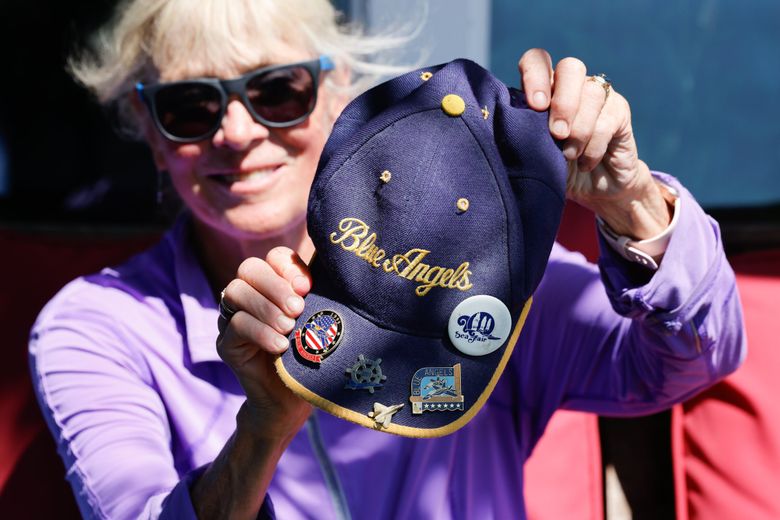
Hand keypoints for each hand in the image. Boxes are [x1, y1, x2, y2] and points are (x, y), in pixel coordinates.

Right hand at [217, 247, 313, 439]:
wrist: (293, 401)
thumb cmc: (313, 355)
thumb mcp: (320, 321)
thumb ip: (322, 296)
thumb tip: (340, 272)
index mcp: (273, 286)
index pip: (273, 257)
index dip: (289, 266)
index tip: (308, 287)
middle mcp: (249, 297)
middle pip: (249, 268)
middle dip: (276, 285)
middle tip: (298, 309)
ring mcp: (232, 319)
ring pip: (236, 292)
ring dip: (266, 308)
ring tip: (289, 328)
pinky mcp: (226, 344)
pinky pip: (236, 326)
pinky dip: (260, 333)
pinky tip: (280, 346)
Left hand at [518, 49, 670, 238]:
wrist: (591, 191)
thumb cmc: (555, 169)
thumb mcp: (533, 154)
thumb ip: (523, 135)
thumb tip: (510, 126)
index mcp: (544, 89)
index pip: (537, 60)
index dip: (535, 75)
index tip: (535, 105)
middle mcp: (572, 86)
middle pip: (570, 68)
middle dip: (563, 102)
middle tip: (557, 134)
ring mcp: (598, 96)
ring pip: (592, 93)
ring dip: (579, 129)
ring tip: (568, 155)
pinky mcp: (619, 112)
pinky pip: (607, 120)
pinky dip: (593, 146)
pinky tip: (584, 163)